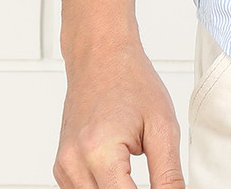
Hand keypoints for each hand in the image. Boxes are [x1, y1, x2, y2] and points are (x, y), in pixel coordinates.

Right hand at [53, 37, 184, 188]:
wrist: (101, 55)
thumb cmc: (131, 81)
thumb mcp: (162, 126)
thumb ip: (168, 174)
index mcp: (99, 153)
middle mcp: (74, 164)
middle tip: (152, 176)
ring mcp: (64, 167)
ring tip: (134, 169)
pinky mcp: (62, 167)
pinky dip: (103, 188)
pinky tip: (119, 173)